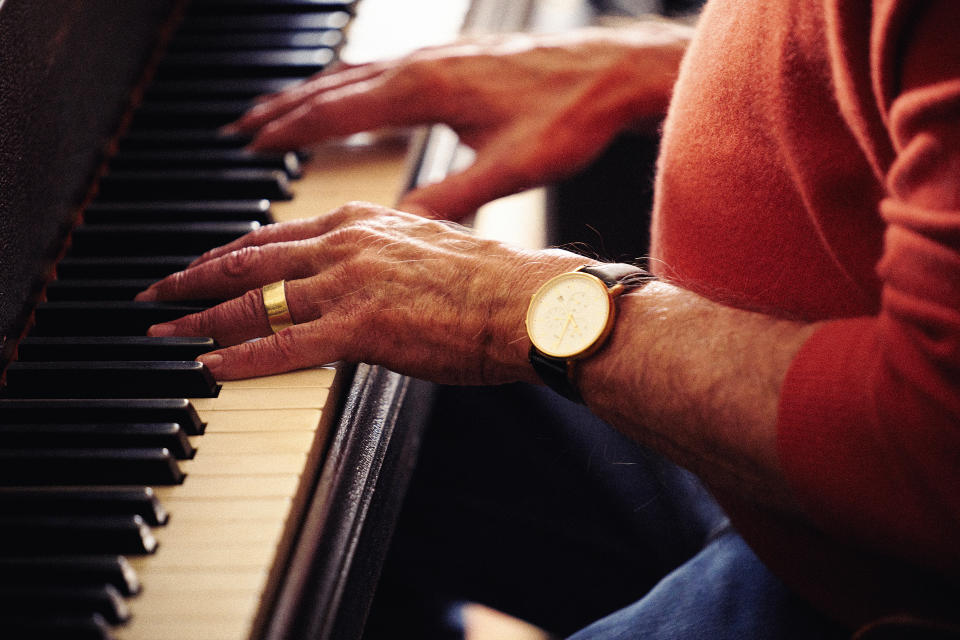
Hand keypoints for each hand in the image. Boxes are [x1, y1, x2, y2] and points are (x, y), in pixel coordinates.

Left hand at [135, 202, 588, 381]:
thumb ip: (384, 253)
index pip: (274, 235)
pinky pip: (285, 345)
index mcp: (362, 220)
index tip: (198, 266)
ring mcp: (350, 284)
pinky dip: (242, 356)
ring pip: (256, 302)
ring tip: (165, 335)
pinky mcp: (361, 328)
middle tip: (156, 295)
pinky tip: (211, 365)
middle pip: (248, 261)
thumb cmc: (491, 281)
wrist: (528, 301)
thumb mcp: (428, 244)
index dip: (226, 253)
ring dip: (202, 320)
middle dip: (193, 280)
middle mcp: (346, 244)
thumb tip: (365, 273)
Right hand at [228, 22, 692, 219]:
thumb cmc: (570, 115)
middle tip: (241, 128)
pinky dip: (354, 83)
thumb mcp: (507, 169)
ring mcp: (438, 57)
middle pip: (334, 88)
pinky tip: (355, 92)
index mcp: (424, 91)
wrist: (615, 70)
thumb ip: (449, 199)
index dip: (288, 130)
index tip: (249, 144)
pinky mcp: (456, 58)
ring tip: (279, 109)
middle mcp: (422, 66)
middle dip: (284, 110)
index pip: (336, 111)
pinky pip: (386, 67)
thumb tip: (399, 228)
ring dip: (313, 93)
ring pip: (357, 74)